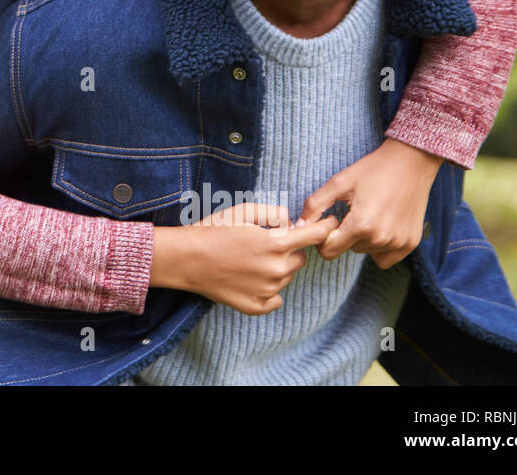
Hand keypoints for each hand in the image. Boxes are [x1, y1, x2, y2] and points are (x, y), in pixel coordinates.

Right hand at [151, 202, 338, 315]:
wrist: (185, 259)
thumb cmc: (212, 230)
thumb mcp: (242, 210)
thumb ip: (274, 213)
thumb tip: (292, 222)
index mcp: (276, 244)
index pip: (316, 235)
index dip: (326, 227)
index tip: (331, 224)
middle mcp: (277, 270)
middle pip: (300, 258)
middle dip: (287, 250)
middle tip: (261, 245)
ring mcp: (267, 291)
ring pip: (286, 277)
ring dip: (275, 269)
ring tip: (247, 261)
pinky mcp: (256, 306)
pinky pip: (276, 298)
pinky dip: (268, 290)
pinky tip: (247, 279)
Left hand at [298, 138, 443, 268]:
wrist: (410, 163)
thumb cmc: (372, 170)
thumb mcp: (339, 182)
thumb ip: (315, 205)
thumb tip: (299, 226)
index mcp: (361, 225)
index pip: (329, 251)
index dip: (324, 236)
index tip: (332, 219)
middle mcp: (381, 239)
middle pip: (348, 250)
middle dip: (344, 235)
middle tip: (353, 211)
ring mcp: (398, 243)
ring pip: (365, 252)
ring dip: (362, 239)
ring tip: (369, 213)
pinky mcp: (410, 244)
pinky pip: (385, 259)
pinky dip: (379, 247)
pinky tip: (381, 226)